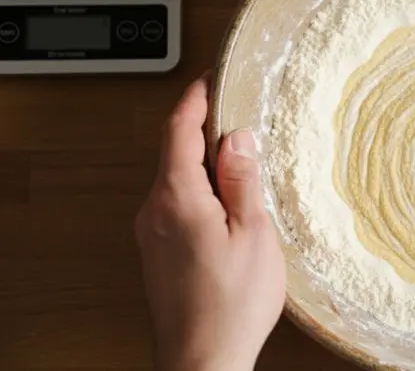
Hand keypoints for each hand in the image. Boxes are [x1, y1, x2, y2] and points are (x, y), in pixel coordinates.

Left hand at [135, 75, 285, 370]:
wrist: (203, 360)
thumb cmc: (232, 304)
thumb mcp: (254, 233)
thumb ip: (243, 181)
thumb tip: (237, 139)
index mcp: (177, 199)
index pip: (177, 132)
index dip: (193, 101)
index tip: (208, 82)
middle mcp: (154, 212)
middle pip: (174, 155)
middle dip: (204, 134)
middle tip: (239, 125)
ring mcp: (150, 234)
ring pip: (175, 182)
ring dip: (203, 167)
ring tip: (241, 171)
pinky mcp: (155, 252)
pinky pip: (173, 205)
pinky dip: (197, 192)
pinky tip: (226, 208)